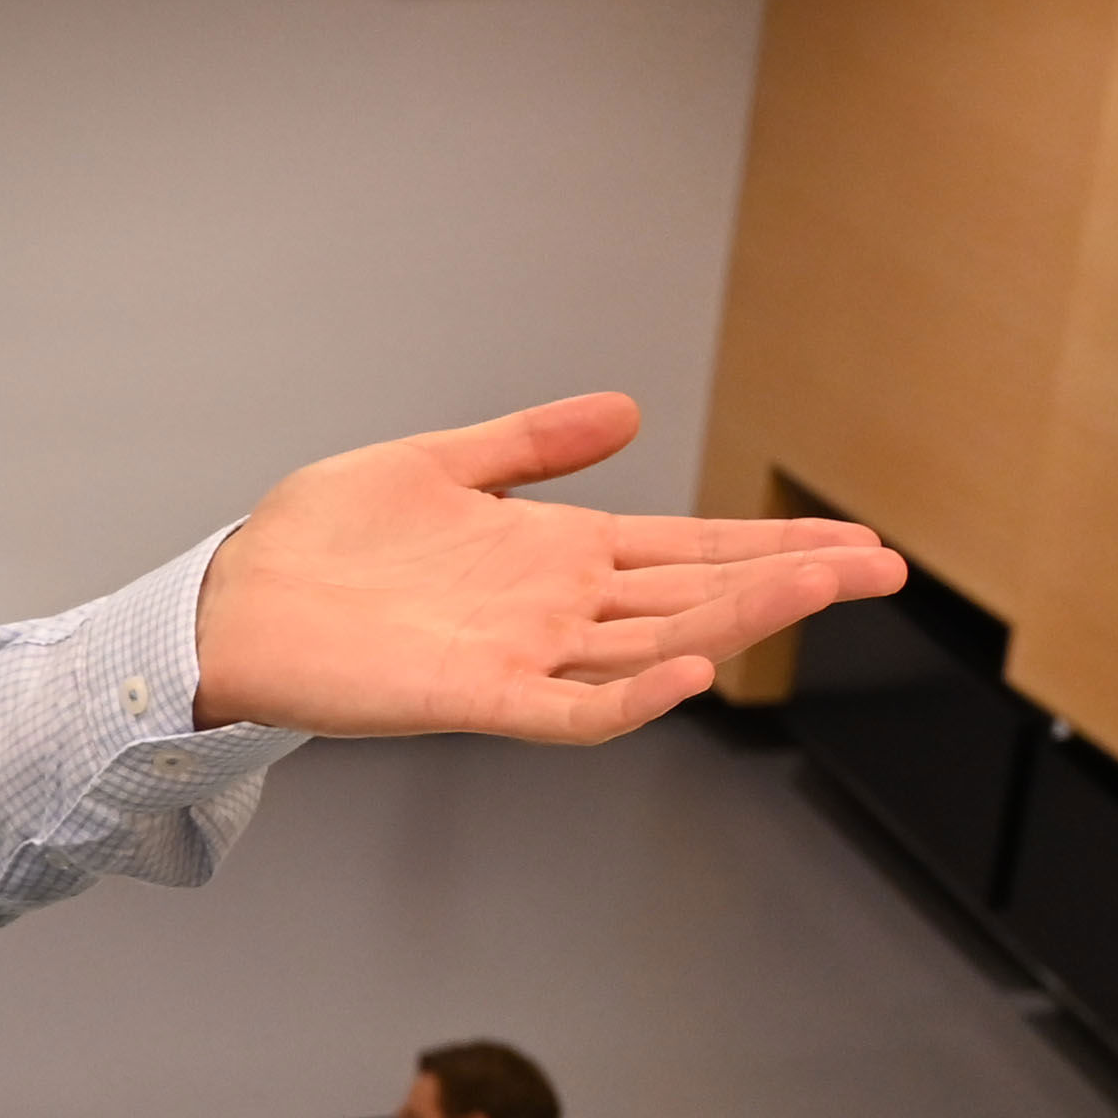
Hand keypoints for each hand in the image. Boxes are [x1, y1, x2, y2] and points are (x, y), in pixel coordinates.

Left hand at [193, 392, 902, 743]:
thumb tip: (626, 410)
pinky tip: (692, 669)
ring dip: (740, 618)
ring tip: (820, 589)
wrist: (231, 600)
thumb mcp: (437, 463)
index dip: (771, 543)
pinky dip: (635, 696)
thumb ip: (534, 443)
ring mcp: (521, 655)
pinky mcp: (473, 695)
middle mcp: (552, 609)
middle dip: (791, 579)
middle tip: (885, 567)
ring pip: (657, 644)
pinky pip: (572, 708)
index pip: (690, 549)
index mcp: (553, 554)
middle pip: (698, 594)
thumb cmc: (318, 543)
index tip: (856, 542)